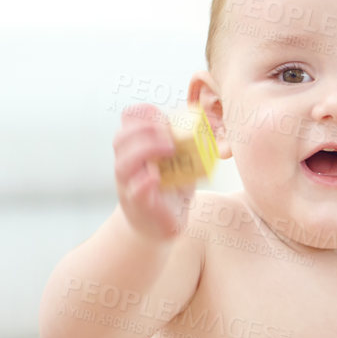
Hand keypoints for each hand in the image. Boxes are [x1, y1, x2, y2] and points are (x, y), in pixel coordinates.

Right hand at [113, 103, 191, 241]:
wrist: (160, 224)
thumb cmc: (171, 189)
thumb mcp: (181, 162)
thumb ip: (189, 144)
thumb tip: (215, 124)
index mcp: (135, 147)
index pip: (128, 120)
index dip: (144, 113)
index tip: (163, 117)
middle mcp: (127, 164)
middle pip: (122, 139)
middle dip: (146, 131)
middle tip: (170, 137)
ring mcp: (129, 185)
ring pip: (124, 164)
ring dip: (144, 151)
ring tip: (169, 149)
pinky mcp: (139, 204)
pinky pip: (135, 191)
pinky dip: (143, 183)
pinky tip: (155, 178)